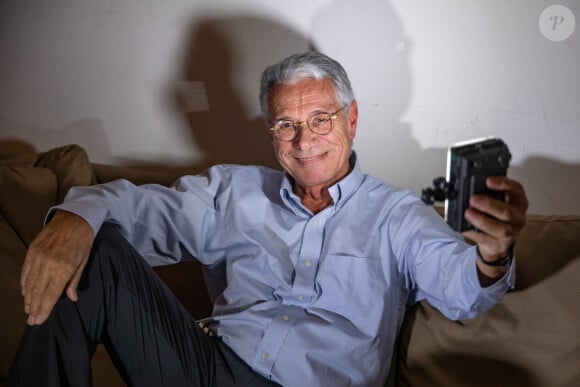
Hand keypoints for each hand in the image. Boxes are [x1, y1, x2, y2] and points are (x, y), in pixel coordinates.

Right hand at [20, 210, 93, 324]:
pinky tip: (25, 293)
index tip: (39, 320)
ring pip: (29, 283)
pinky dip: (24, 284)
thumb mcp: (84, 261)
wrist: (74, 218)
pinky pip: (25, 272)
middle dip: (34, 308)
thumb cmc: (83, 240)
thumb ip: (75, 281)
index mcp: (64, 268)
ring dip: (28, 299)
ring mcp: (38, 257)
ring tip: (28, 310)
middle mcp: (48, 264)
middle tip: (32, 321)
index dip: (44, 309)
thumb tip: (71, 298)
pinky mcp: (32, 251)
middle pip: (38, 292)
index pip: (50, 295)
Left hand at [462, 176, 527, 278]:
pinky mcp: (499, 245)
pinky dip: (474, 233)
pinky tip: (465, 228)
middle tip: (473, 199)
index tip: (488, 181)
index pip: (516, 190)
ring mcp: (511, 233)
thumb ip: (487, 195)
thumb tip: (467, 188)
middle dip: (489, 205)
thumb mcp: (496, 203)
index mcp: (518, 202)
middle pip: (507, 211)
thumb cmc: (496, 218)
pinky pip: (487, 240)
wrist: (496, 242)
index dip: (503, 184)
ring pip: (500, 229)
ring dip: (482, 220)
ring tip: (468, 213)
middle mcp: (518, 217)